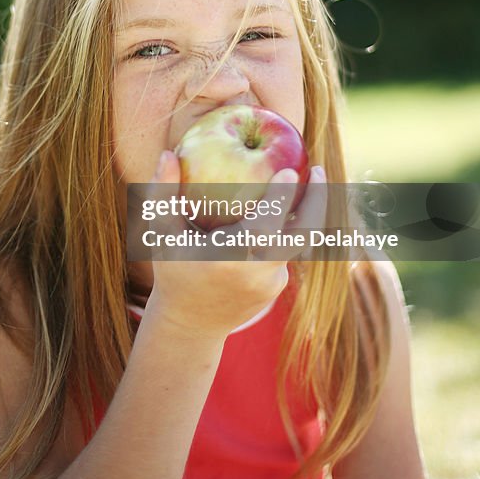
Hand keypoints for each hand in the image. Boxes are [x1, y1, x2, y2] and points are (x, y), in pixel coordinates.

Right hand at [140, 152, 305, 337]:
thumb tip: (168, 153)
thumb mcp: (161, 233)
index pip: (265, 226)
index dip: (281, 198)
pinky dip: (285, 227)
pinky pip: (285, 251)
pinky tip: (282, 207)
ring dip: (307, 210)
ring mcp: (271, 284)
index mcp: (229, 259)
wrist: (190, 325)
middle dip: (318, 200)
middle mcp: (257, 273)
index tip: (291, 170)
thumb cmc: (173, 270)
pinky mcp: (276, 288)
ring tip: (310, 179)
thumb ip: (163, 193)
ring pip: (298, 242)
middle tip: (318, 167)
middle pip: (303, 234)